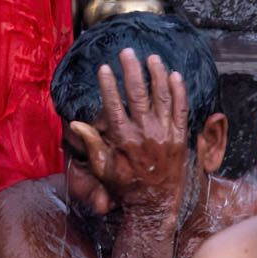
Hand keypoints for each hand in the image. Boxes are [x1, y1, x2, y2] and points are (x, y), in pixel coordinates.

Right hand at [66, 49, 189, 216]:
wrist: (155, 205)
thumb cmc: (126, 187)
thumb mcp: (103, 169)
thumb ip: (92, 144)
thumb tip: (75, 123)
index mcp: (124, 140)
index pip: (114, 104)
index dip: (108, 85)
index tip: (104, 68)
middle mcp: (145, 133)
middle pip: (138, 94)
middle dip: (132, 70)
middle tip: (127, 52)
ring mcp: (165, 134)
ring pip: (162, 96)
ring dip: (157, 74)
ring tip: (151, 57)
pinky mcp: (180, 138)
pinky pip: (182, 109)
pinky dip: (179, 91)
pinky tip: (174, 76)